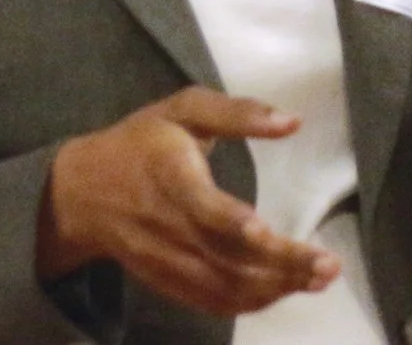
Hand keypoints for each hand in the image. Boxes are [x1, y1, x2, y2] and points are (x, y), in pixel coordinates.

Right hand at [39, 87, 340, 315]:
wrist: (82, 194)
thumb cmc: (141, 143)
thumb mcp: (182, 110)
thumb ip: (237, 113)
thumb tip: (293, 121)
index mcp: (169, 177)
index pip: (200, 206)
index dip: (230, 221)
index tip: (264, 231)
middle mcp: (167, 227)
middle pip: (225, 255)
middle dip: (280, 264)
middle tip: (328, 266)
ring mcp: (166, 262)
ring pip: (224, 285)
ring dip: (275, 287)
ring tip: (321, 278)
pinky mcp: (169, 283)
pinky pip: (213, 301)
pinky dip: (252, 301)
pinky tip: (287, 290)